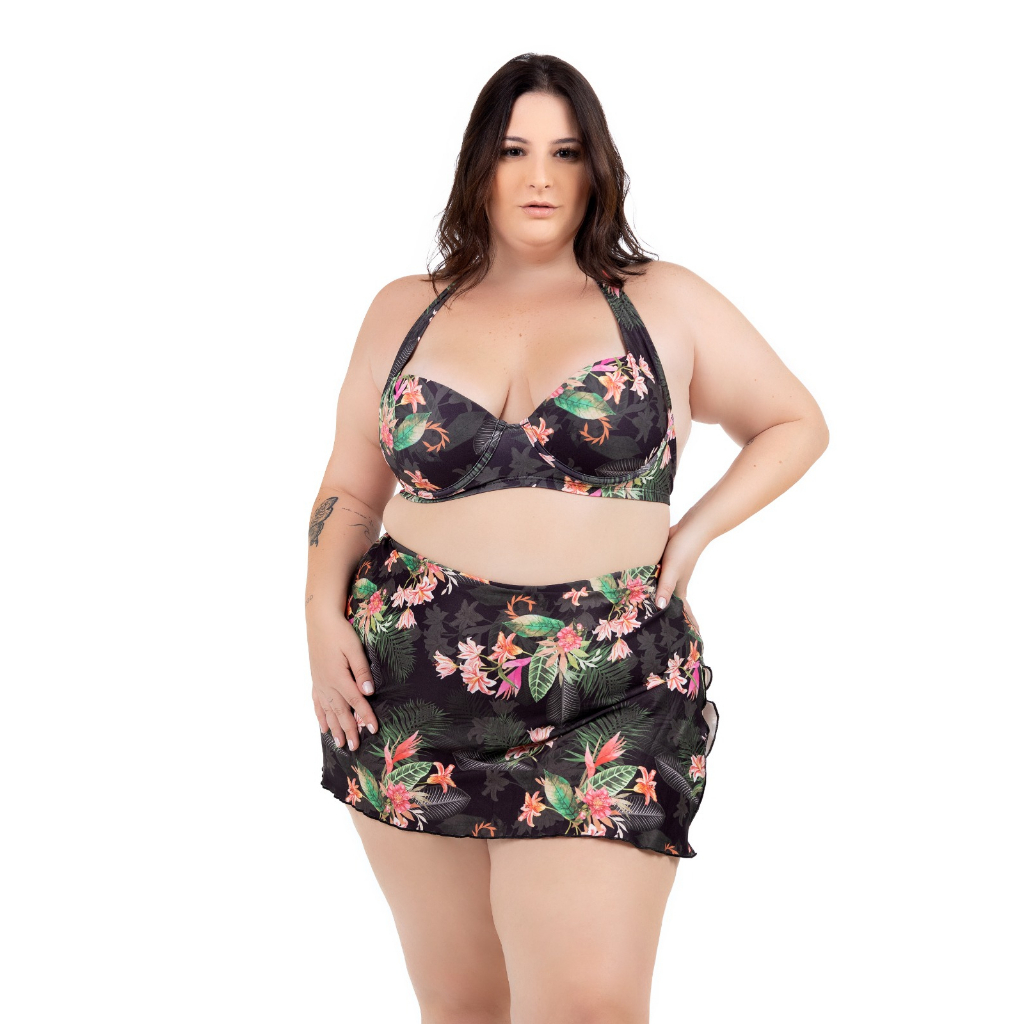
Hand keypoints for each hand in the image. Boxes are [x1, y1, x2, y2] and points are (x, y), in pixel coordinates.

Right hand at [307, 611, 378, 750]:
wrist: (319, 621)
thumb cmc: (340, 632)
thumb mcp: (354, 649)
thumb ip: (362, 671)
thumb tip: (369, 692)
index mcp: (339, 677)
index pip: (356, 701)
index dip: (365, 716)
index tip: (374, 730)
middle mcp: (328, 684)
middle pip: (341, 712)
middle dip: (349, 730)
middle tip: (354, 748)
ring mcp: (320, 683)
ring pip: (328, 711)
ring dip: (335, 728)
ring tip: (339, 744)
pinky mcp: (316, 679)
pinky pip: (317, 703)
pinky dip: (321, 716)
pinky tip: (323, 727)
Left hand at [653, 521, 704, 635]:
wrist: (691, 527)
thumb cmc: (683, 549)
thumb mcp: (672, 570)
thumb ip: (665, 587)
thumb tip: (660, 607)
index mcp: (679, 590)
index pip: (684, 613)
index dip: (687, 626)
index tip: (691, 641)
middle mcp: (675, 584)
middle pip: (671, 605)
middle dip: (669, 618)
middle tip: (662, 633)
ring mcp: (670, 574)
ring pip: (662, 592)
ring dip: (658, 602)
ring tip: (648, 613)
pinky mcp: (664, 564)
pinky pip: (656, 580)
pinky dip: (652, 586)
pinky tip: (642, 587)